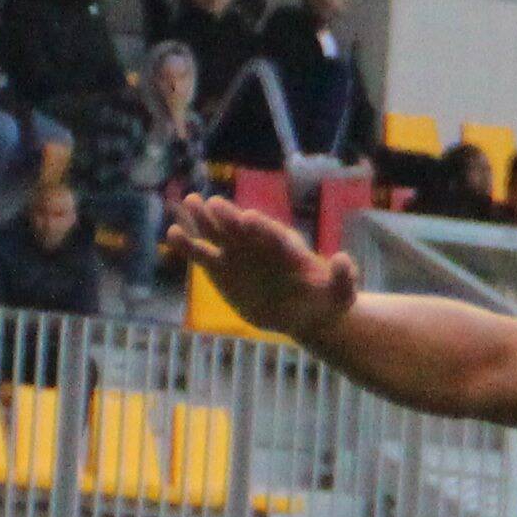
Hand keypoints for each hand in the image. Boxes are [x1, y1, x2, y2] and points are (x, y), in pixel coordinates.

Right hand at [163, 192, 353, 340]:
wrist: (303, 313)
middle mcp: (258, 244)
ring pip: (217, 233)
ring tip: (188, 203)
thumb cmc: (324, 301)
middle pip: (241, 227)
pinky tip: (173, 234)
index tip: (249, 219)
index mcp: (286, 246)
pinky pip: (201, 255)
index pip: (272, 234)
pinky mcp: (220, 269)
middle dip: (229, 216)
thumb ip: (344, 279)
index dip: (262, 228)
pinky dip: (187, 245)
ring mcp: (237, 254)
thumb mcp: (340, 295)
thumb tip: (344, 260)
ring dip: (202, 219)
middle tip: (213, 204)